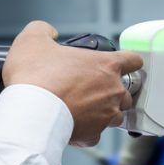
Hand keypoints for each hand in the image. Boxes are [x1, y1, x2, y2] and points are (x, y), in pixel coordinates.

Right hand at [3, 21, 142, 146]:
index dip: (128, 62)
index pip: (133, 60)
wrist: (30, 111)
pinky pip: (96, 134)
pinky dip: (87, 132)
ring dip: (104, 113)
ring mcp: (106, 115)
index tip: (122, 65)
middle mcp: (112, 91)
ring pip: (116, 116)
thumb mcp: (33, 40)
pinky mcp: (94, 135)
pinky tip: (73, 126)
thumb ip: (44, 30)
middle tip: (91, 90)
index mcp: (106, 65)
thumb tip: (49, 32)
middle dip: (112, 92)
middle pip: (126, 92)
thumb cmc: (35, 76)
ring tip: (83, 110)